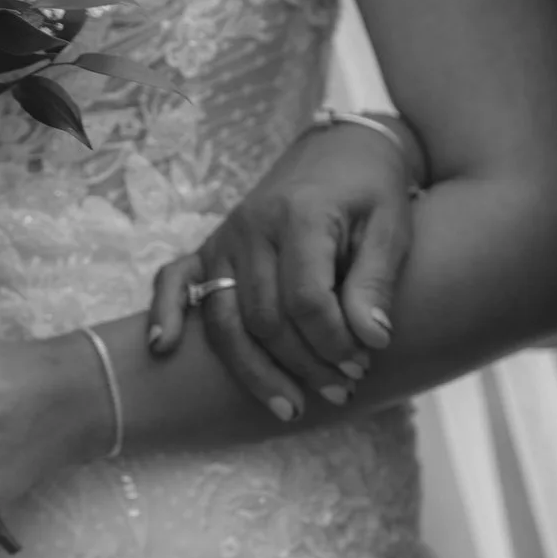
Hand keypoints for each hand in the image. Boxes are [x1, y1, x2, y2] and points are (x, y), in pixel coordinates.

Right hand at [146, 122, 414, 419]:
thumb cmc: (370, 191)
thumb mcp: (392, 227)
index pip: (305, 299)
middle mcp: (252, 227)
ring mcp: (225, 238)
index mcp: (299, 216)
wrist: (339, 149)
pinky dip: (166, 315)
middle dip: (304, 365)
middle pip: (265, 319)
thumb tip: (371, 340)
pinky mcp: (211, 247)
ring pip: (224, 320)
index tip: (362, 363)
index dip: (332, 342)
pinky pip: (176, 282)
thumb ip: (376, 281)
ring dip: (255, 371)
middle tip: (344, 389)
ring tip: (292, 408)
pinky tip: (164, 349)